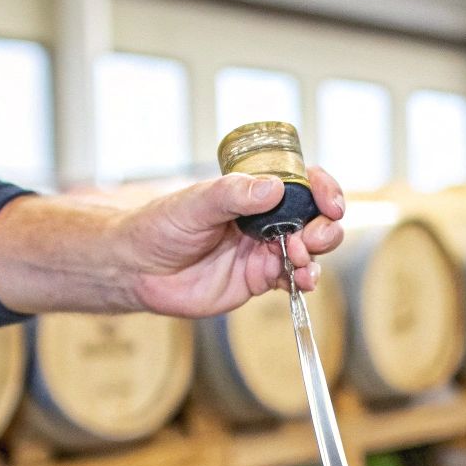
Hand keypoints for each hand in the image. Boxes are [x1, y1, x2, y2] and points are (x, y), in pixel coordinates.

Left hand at [117, 167, 347, 316]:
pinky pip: (292, 279)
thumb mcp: (193, 204)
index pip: (300, 183)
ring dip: (316, 254)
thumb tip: (274, 188)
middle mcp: (264, 219)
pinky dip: (304, 280)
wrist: (137, 270)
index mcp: (251, 192)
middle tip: (312, 237)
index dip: (322, 189)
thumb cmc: (159, 226)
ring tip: (300, 260)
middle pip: (314, 218)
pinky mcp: (257, 280)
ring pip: (309, 249)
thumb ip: (231, 195)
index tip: (329, 202)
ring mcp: (263, 250)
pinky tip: (302, 282)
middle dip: (325, 226)